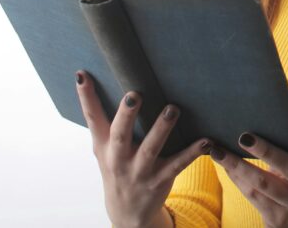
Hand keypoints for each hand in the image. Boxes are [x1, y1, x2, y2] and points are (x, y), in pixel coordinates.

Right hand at [75, 70, 211, 227]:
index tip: (82, 74)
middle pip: (120, 134)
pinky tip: (205, 141)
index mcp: (103, 145)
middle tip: (134, 94)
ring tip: (172, 109)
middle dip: (126, 115)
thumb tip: (112, 83)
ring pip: (150, 148)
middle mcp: (118, 158)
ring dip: (161, 129)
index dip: (86, 97)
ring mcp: (139, 170)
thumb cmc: (119, 167)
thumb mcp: (105, 149)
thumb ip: (108, 122)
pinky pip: (178, 164)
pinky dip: (192, 152)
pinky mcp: (160, 179)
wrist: (127, 212)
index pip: (92, 118)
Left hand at [209, 110, 287, 227]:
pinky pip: (249, 198)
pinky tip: (226, 167)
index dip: (266, 152)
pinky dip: (236, 182)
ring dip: (233, 172)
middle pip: (263, 182)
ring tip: (216, 152)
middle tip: (218, 148)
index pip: (286, 164)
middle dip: (240, 165)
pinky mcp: (270, 221)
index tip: (246, 137)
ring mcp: (282, 212)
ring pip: (252, 191)